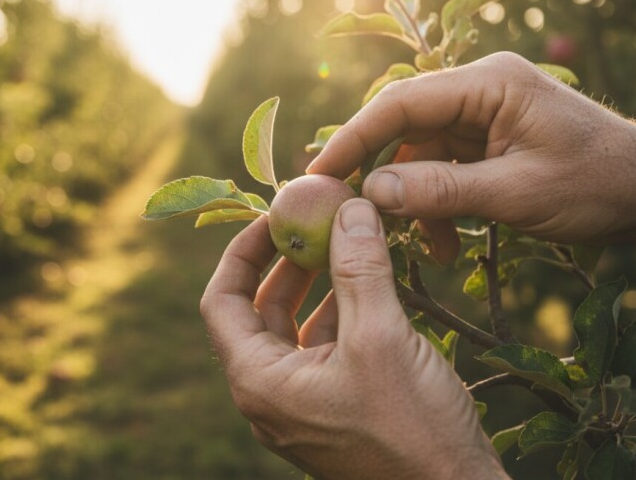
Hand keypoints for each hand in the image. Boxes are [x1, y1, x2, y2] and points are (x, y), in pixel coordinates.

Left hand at [200, 200, 508, 479]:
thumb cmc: (413, 428)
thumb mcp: (381, 338)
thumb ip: (359, 268)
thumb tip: (348, 206)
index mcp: (260, 382)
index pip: (222, 301)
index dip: (241, 251)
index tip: (273, 215)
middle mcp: (270, 396)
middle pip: (256, 312)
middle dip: (284, 263)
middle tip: (314, 223)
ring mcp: (301, 406)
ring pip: (294, 329)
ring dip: (316, 286)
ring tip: (346, 245)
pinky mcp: (333, 410)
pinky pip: (323, 350)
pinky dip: (340, 314)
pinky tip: (370, 289)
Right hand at [308, 52, 635, 257]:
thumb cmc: (598, 184)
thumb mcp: (517, 193)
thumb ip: (442, 191)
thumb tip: (372, 192)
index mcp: (488, 84)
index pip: (401, 105)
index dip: (353, 139)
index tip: (318, 176)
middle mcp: (479, 91)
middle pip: (403, 127)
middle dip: (375, 172)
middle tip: (344, 214)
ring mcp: (483, 117)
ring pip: (419, 154)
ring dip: (411, 201)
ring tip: (420, 247)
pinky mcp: (487, 143)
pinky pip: (442, 171)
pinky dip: (434, 206)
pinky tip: (440, 243)